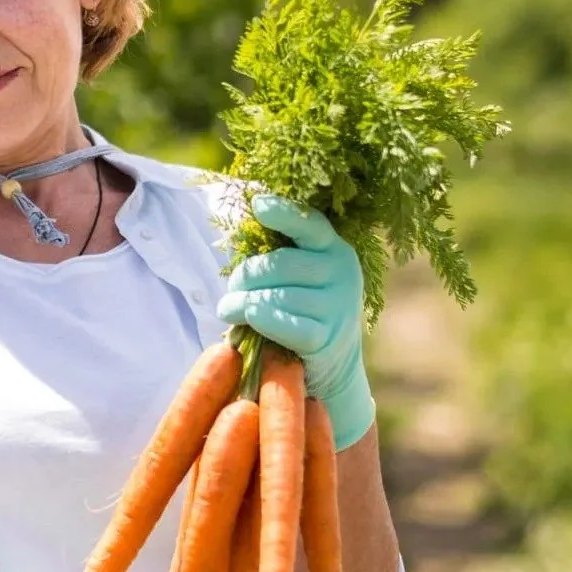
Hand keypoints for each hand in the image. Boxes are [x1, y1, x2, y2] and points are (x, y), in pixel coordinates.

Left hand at [216, 192, 375, 450]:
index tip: (259, 204)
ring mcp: (339, 307)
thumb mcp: (296, 277)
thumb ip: (276, 254)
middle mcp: (343, 273)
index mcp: (334, 248)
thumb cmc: (300, 310)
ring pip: (277, 295)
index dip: (284, 213)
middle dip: (245, 275)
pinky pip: (285, 324)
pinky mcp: (327, 339)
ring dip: (242, 302)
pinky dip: (261, 319)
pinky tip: (247, 317)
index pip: (310, 224)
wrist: (330, 367)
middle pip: (279, 263)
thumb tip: (239, 232)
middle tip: (231, 290)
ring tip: (228, 309)